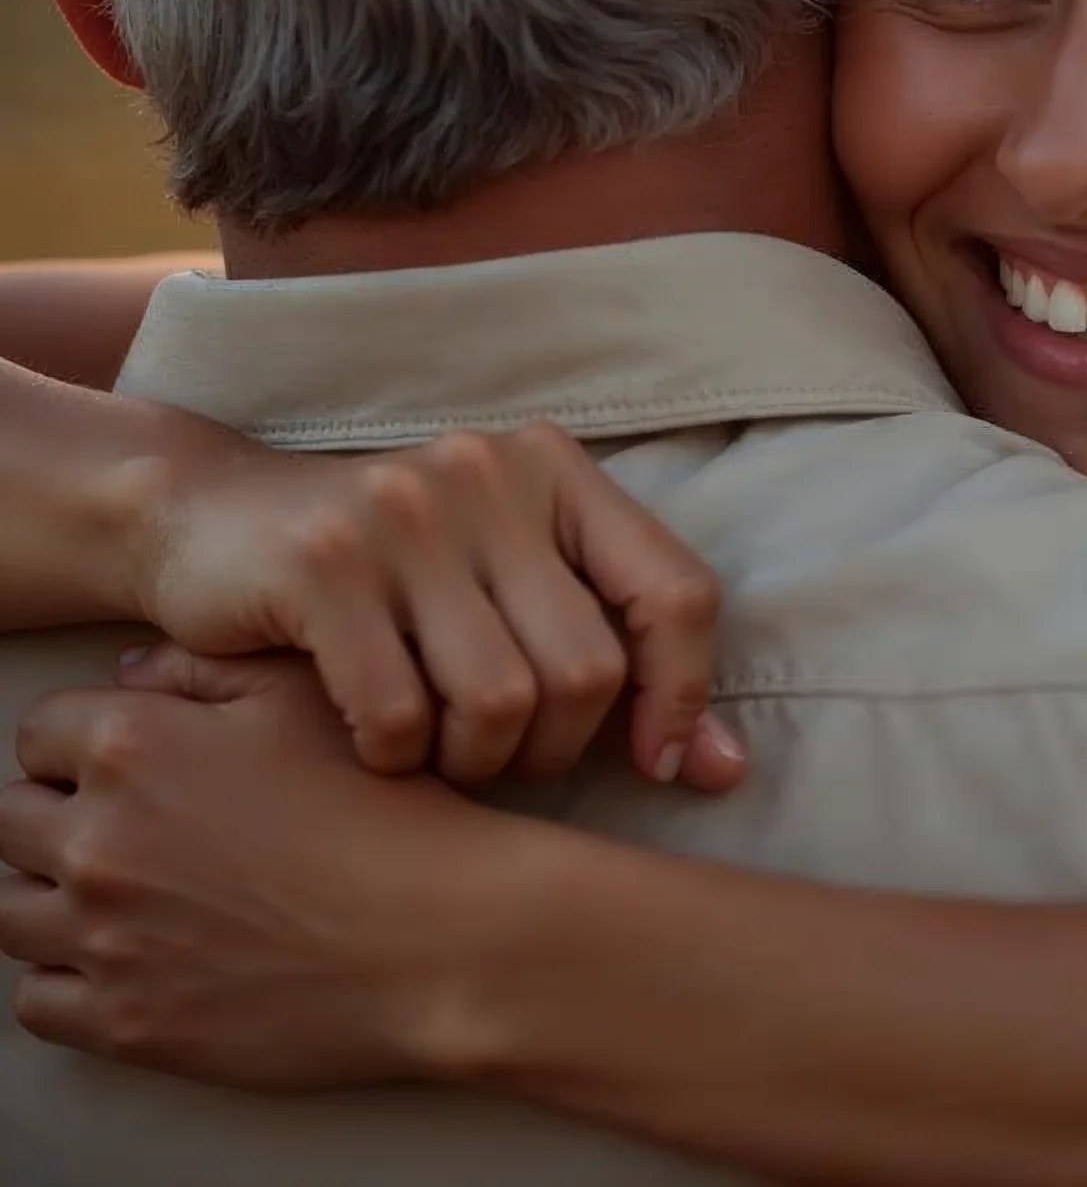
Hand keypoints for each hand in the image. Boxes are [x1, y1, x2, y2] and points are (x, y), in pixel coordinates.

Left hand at [0, 650, 520, 1088]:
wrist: (437, 935)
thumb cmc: (387, 807)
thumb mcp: (309, 699)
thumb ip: (205, 670)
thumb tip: (132, 674)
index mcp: (136, 745)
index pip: (40, 731)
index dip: (84, 736)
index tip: (125, 754)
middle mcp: (99, 839)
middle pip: (12, 821)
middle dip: (60, 812)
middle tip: (131, 821)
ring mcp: (104, 937)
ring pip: (11, 913)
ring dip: (56, 896)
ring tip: (128, 889)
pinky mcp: (123, 1020)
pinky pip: (36, 1000)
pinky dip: (68, 976)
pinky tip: (129, 952)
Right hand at [132, 418, 742, 787]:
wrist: (207, 518)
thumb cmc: (390, 575)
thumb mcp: (510, 585)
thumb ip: (622, 662)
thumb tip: (726, 770)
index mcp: (556, 469)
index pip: (679, 592)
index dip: (681, 696)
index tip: (658, 765)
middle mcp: (491, 474)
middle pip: (589, 669)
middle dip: (557, 750)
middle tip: (508, 757)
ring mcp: (405, 512)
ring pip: (502, 701)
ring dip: (476, 762)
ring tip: (442, 749)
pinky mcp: (322, 564)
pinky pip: (402, 715)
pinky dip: (396, 759)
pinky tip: (373, 743)